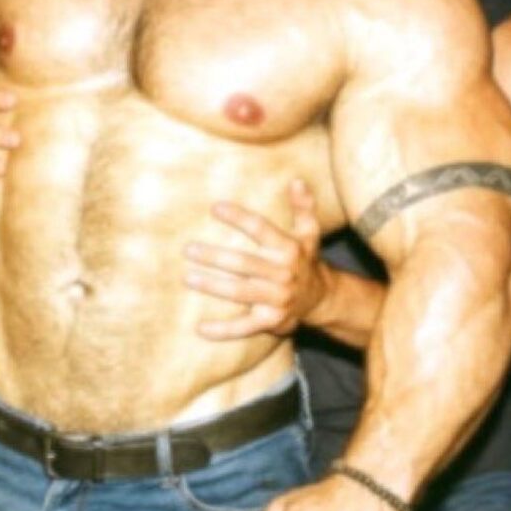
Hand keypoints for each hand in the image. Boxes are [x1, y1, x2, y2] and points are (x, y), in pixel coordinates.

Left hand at [184, 179, 326, 338]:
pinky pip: (244, 326)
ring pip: (239, 291)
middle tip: (188, 249)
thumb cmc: (305, 260)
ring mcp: (276, 299)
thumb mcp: (309, 232)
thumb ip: (304, 207)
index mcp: (288, 249)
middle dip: (215, 255)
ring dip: (213, 285)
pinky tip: (200, 328)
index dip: (239, 217)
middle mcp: (283, 273)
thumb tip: (298, 180)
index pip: (261, 229)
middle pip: (244, 262)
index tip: (215, 208)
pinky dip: (223, 331)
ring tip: (188, 277)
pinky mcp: (271, 320)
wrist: (322, 299)